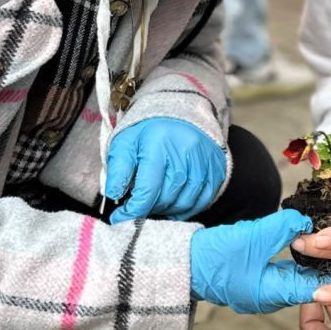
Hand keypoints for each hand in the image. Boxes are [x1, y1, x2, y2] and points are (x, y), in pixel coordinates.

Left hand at [105, 117, 225, 222]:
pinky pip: (203, 200)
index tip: (120, 218)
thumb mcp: (125, 143)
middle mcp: (186, 153)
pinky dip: (187, 209)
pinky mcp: (216, 168)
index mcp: (159, 144)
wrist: (180, 112)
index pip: (147, 190)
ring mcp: (204, 161)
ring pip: (185, 202)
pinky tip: (174, 206)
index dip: (132, 210)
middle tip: (138, 207)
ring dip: (167, 211)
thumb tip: (114, 195)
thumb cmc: (148, 131)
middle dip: (149, 209)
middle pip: (166, 198)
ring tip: (155, 205)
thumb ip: (118, 169)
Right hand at [190, 209, 330, 313]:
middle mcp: (275, 295)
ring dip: (323, 266)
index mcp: (276, 292)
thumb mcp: (253, 237)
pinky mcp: (259, 278)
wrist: (181, 265)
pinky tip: (313, 244)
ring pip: (304, 278)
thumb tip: (310, 219)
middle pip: (317, 286)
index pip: (322, 286)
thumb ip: (286, 227)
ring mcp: (266, 288)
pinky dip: (305, 262)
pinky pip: (289, 272)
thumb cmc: (214, 256)